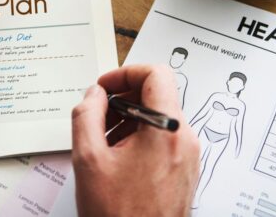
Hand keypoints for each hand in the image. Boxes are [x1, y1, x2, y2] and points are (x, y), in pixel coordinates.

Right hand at [72, 65, 200, 216]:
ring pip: (159, 117)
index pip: (156, 74)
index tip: (104, 87)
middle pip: (157, 94)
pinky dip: (140, 137)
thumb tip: (94, 94)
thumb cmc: (119, 215)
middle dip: (123, 99)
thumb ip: (86, 115)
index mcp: (166, 130)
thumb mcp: (88, 159)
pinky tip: (117, 158)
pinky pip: (164, 139)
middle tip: (97, 115)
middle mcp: (185, 139)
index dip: (125, 72)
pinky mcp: (185, 171)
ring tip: (103, 142)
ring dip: (129, 120)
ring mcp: (189, 156)